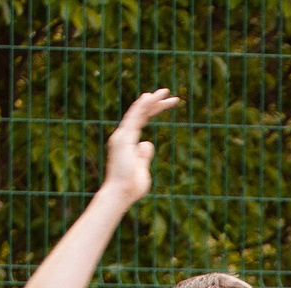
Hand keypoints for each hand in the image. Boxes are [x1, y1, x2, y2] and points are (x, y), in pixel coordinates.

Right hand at [103, 89, 180, 203]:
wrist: (121, 193)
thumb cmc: (131, 186)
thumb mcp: (142, 168)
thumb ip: (143, 155)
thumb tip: (148, 142)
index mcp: (127, 142)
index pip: (142, 120)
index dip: (154, 110)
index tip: (167, 103)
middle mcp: (123, 136)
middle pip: (141, 114)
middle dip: (155, 103)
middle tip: (169, 93)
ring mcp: (122, 136)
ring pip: (138, 112)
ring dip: (151, 101)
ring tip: (165, 92)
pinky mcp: (123, 138)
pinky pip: (133, 118)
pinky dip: (141, 106)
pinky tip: (149, 97)